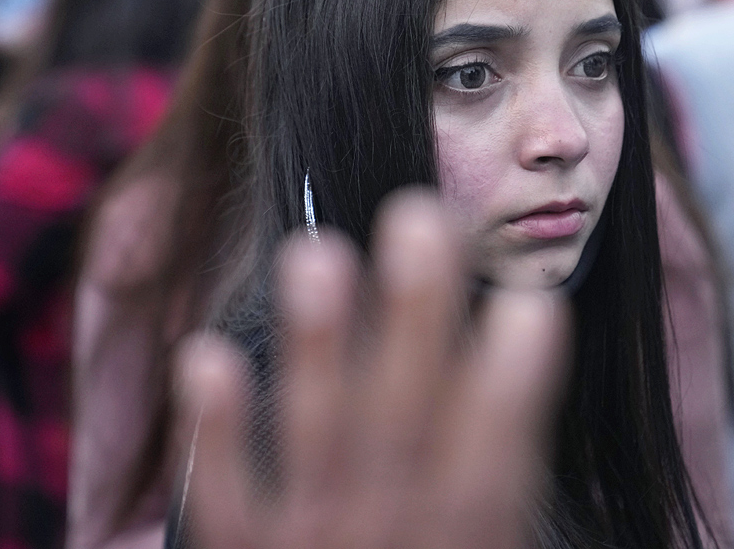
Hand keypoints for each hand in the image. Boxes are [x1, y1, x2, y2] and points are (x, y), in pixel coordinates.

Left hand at [177, 190, 568, 548]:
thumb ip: (498, 499)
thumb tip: (521, 416)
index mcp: (464, 544)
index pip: (496, 461)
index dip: (515, 384)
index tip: (529, 303)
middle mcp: (393, 540)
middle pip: (405, 419)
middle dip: (414, 318)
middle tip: (417, 217)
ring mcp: (316, 548)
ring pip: (318, 436)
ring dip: (316, 344)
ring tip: (316, 253)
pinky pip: (227, 501)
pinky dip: (215, 433)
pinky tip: (204, 355)